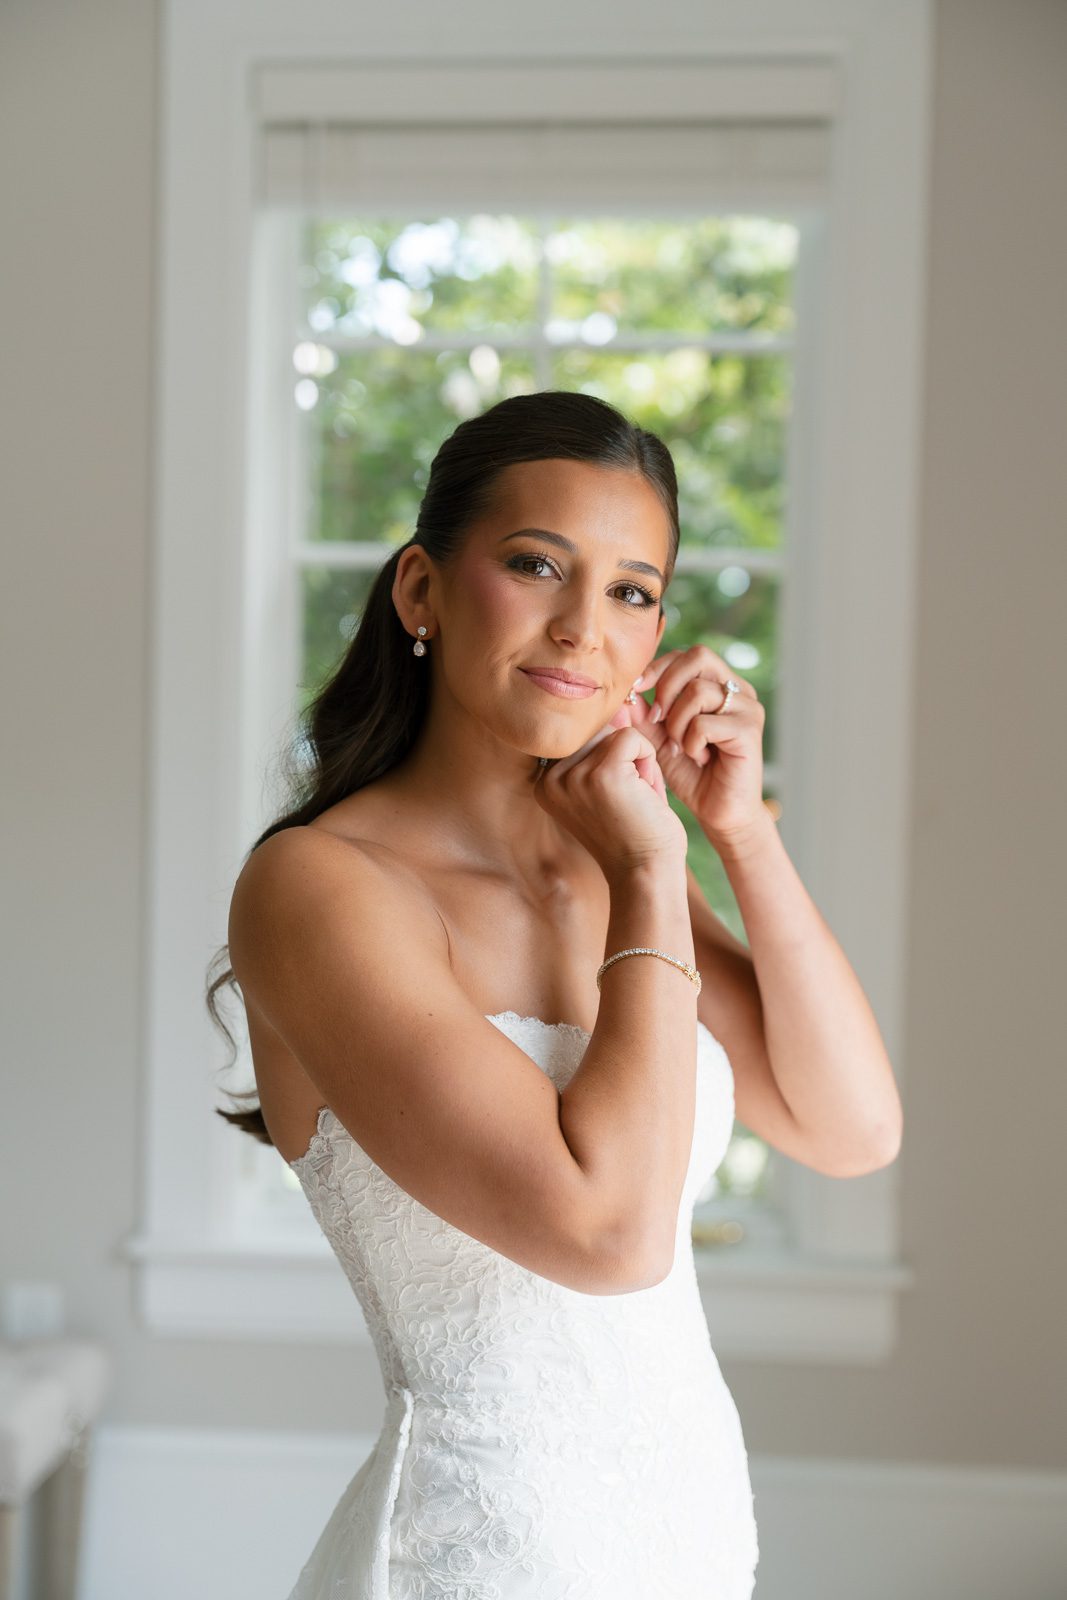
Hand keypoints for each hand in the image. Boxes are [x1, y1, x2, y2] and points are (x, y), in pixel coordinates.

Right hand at [533, 705, 687, 875]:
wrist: (646, 875)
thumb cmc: (635, 833)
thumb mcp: (611, 784)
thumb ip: (605, 744)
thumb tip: (618, 702)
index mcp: (544, 783)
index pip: (584, 738)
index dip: (613, 762)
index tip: (617, 802)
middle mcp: (550, 778)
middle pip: (599, 732)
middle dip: (626, 760)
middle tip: (629, 802)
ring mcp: (573, 776)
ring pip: (617, 733)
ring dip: (638, 763)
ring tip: (635, 800)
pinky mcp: (601, 774)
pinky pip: (633, 738)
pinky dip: (649, 764)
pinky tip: (643, 797)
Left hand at [624, 645, 769, 848]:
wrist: (720, 813)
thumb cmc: (692, 774)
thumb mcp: (659, 738)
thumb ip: (643, 713)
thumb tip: (622, 690)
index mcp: (720, 685)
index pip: (687, 654)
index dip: (658, 668)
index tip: (635, 690)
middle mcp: (739, 690)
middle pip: (699, 656)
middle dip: (667, 686)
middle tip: (658, 719)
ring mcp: (748, 708)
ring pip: (698, 691)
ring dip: (678, 722)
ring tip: (681, 746)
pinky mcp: (750, 731)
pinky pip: (705, 722)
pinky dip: (691, 742)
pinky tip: (698, 757)